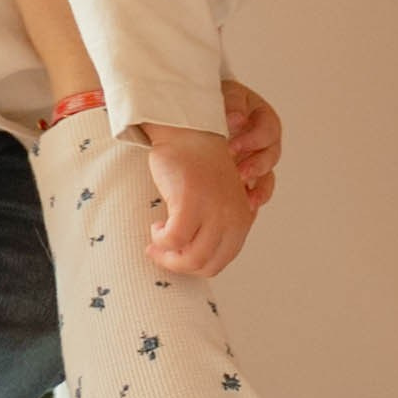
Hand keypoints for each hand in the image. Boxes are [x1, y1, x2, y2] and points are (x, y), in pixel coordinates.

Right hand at [142, 126, 255, 276]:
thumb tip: (192, 254)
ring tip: (156, 243)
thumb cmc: (199, 165)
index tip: (177, 256)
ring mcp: (213, 211)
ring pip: (190, 258)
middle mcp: (232, 218)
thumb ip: (215, 225)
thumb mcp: (217, 200)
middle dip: (180, 265)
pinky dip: (161, 239)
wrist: (191, 132)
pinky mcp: (191, 203)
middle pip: (206, 265)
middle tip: (161, 254)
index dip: (196, 265)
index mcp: (242, 219)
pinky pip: (173, 240)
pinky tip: (156, 227)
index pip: (221, 260)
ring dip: (168, 256)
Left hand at [223, 80, 282, 213]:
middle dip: (256, 166)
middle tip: (239, 174)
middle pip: (271, 156)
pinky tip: (245, 210)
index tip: (233, 147)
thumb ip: (232, 104)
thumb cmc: (218, 100)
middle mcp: (265, 143)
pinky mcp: (248, 179)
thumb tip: (236, 119)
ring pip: (267, 178)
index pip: (267, 130)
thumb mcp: (226, 94)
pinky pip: (256, 193)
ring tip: (246, 200)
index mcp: (263, 119)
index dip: (252, 140)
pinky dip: (252, 202)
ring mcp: (257, 162)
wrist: (204, 110)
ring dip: (258, 189)